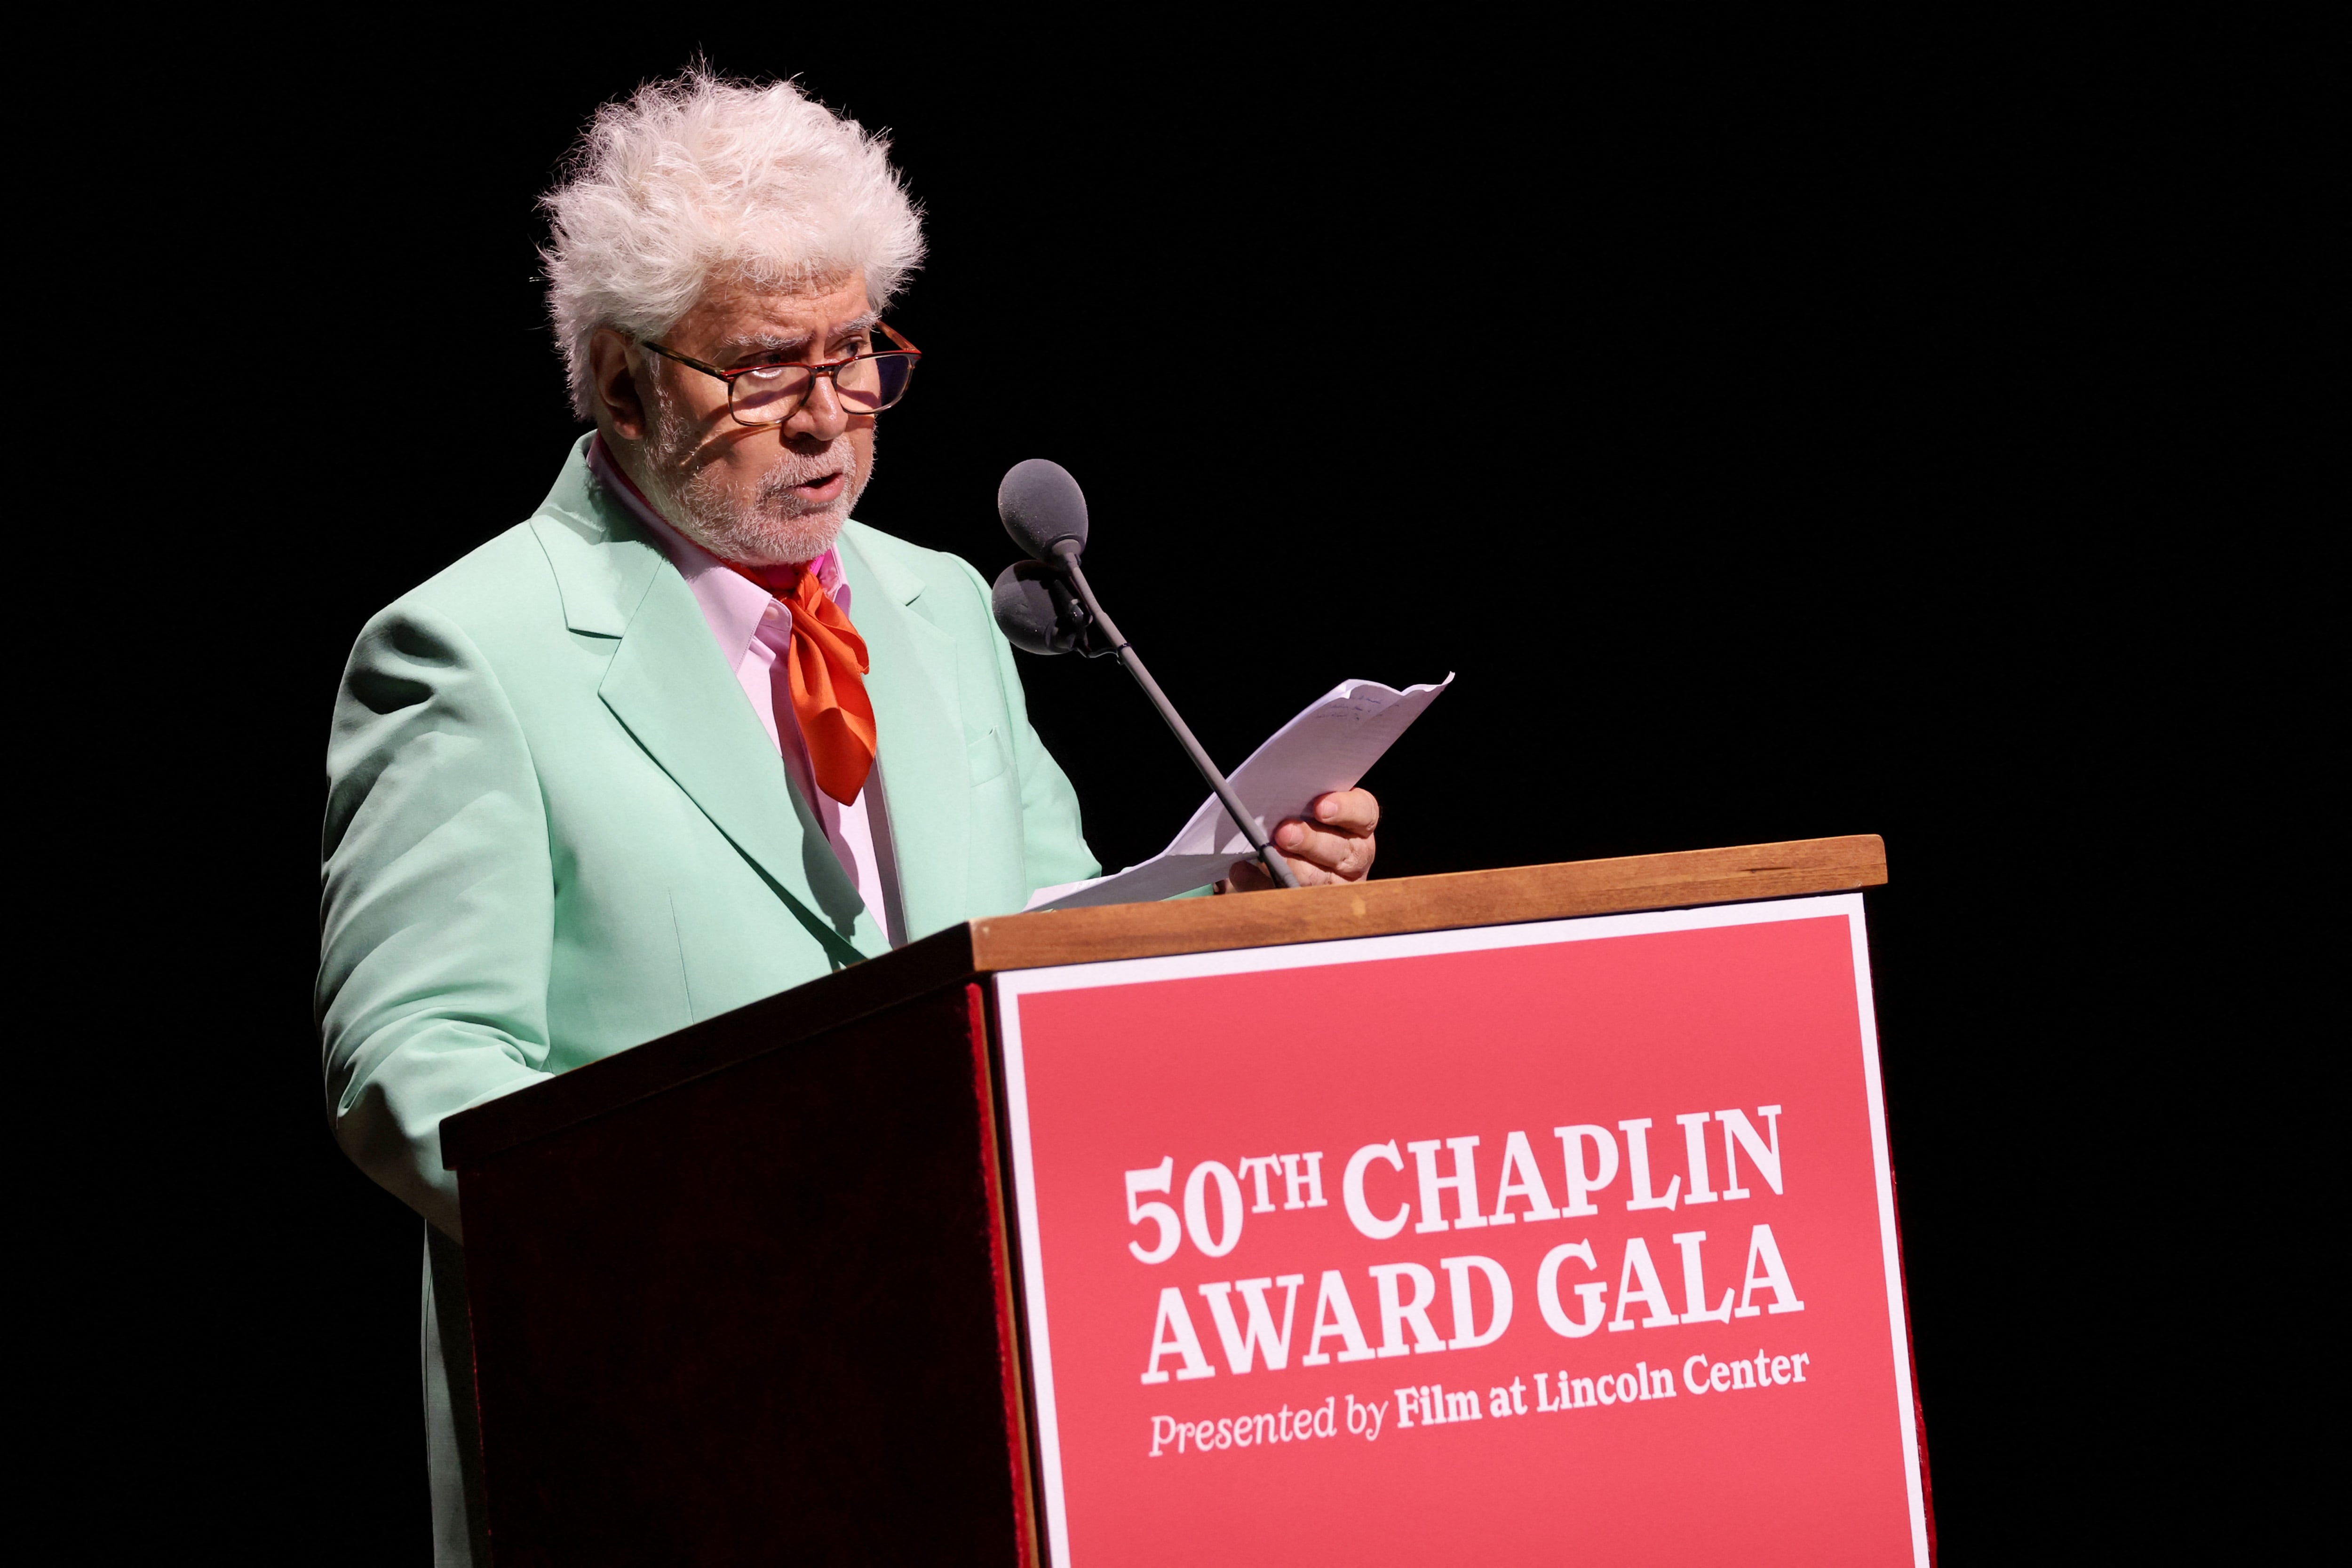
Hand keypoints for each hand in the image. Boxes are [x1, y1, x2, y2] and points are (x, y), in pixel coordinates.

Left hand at [1221, 788, 1377, 892]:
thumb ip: (1296, 799)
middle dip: (1312, 840)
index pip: (1364, 813)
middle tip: (1285, 832)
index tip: (1320, 807)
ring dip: (1293, 866)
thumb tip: (1273, 794)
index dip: (1346, 809)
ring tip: (1268, 855)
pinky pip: (1291, 899)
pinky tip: (1245, 871)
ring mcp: (1337, 884)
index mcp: (1357, 825)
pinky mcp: (1311, 905)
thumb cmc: (1293, 822)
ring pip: (1320, 878)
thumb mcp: (1300, 808)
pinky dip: (1264, 883)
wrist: (1274, 863)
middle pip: (1342, 849)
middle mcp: (1354, 855)